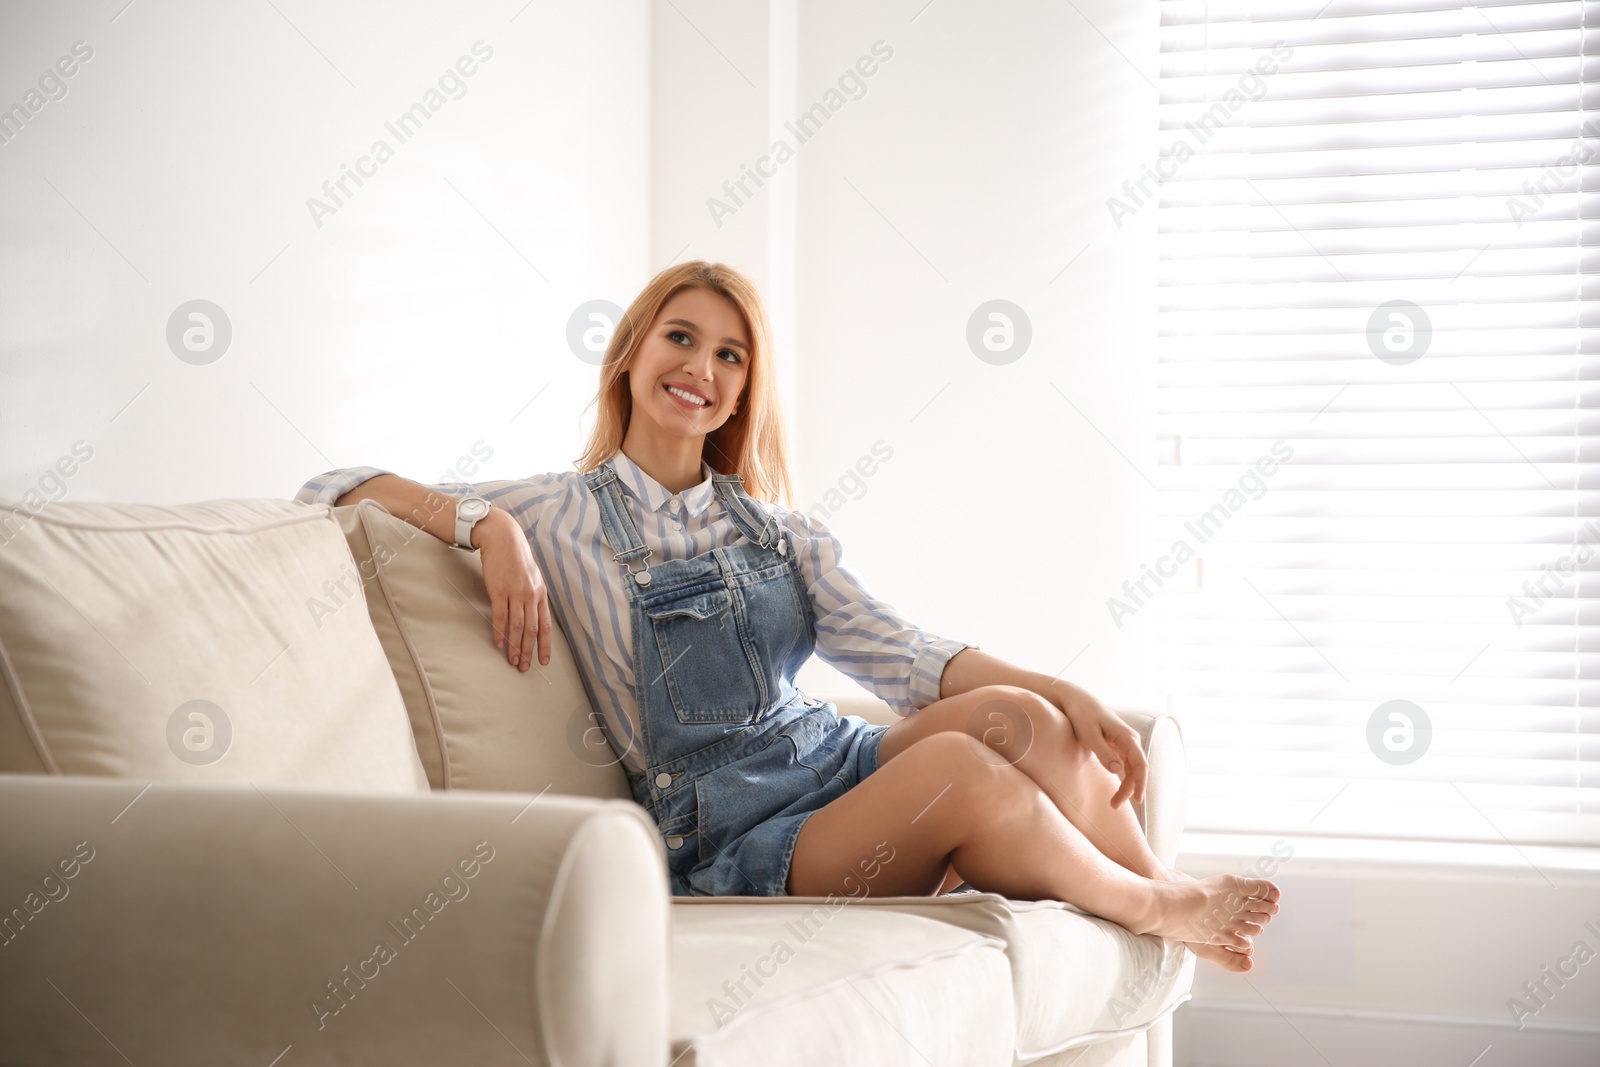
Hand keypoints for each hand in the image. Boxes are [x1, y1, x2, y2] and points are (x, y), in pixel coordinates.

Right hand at [475, 509, 550, 670]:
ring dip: (515, 647)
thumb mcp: (532, 576)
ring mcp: (515, 593)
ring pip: (518, 627)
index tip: (543, 661)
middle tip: (525, 668)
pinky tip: (499, 644)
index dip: (545, 645)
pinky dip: (500, 633)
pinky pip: (501, 617)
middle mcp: (531, 595)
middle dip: (529, 651)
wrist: (502, 538)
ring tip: (513, 661)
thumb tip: (533, 615)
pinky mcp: (499, 590)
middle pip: (532, 630)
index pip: (546, 625)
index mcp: (541, 593)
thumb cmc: (516, 557)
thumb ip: (533, 595)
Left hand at [1047, 678, 1147, 807]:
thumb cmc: (1081, 715)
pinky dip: (1123, 779)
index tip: (1137, 800)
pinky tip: (1117, 791)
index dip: (1141, 783)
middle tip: (1114, 806)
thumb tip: (1117, 770)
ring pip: (1132, 770)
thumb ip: (1103, 752)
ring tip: (1113, 803)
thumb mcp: (1088, 735)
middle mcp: (1130, 740)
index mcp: (1127, 736)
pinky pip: (1126, 766)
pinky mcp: (1118, 746)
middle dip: (1130, 789)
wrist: (1076, 700)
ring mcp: (1125, 743)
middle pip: (1138, 770)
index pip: (1140, 764)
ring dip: (1126, 786)